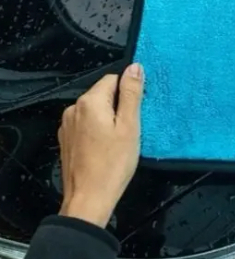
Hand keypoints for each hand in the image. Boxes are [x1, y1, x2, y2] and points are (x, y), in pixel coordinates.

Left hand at [58, 63, 143, 227]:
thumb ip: (131, 93)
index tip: (135, 112)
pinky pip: (85, 124)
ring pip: (95, 109)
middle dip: (118, 105)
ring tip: (118, 140)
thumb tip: (134, 66)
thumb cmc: (113, 163)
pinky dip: (97, 130)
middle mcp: (73, 109)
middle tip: (129, 129)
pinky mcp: (65, 140)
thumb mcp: (129, 126)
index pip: (113, 79)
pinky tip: (104, 148)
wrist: (88, 201)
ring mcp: (66, 125)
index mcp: (90, 102)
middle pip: (103, 94)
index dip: (128, 93)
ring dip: (107, 118)